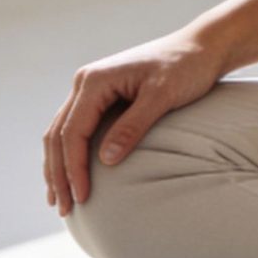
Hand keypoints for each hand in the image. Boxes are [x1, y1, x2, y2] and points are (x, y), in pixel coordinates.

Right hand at [44, 29, 228, 215]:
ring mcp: (90, 89)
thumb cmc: (186, 68)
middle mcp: (85, 82)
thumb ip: (133, 126)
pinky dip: (68, 154)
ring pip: (60, 133)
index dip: (73, 168)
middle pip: (58, 135)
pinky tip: (69, 175)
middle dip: (59, 174)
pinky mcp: (100, 97)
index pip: (72, 132)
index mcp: (94, 80)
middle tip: (63, 209)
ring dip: (57, 167)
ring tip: (58, 200)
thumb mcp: (162, 96)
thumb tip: (105, 160)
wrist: (200, 47)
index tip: (81, 197)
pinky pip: (75, 128)